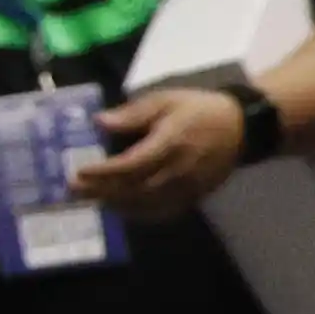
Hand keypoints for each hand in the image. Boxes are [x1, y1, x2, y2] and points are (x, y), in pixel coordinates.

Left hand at [73, 83, 251, 211]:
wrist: (240, 128)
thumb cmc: (199, 109)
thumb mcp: (166, 100)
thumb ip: (133, 113)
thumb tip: (100, 122)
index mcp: (170, 142)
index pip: (131, 165)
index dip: (103, 172)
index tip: (78, 173)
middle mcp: (178, 171)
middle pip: (134, 189)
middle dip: (101, 192)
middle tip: (73, 191)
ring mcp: (187, 188)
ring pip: (146, 205)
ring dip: (116, 205)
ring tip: (92, 200)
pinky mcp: (193, 197)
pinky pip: (162, 212)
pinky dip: (138, 213)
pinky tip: (121, 208)